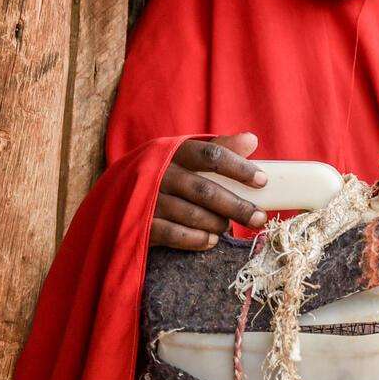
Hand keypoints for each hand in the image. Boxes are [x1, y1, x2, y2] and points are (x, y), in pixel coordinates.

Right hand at [150, 133, 268, 249]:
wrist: (117, 192)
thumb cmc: (165, 172)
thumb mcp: (186, 155)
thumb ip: (218, 148)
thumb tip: (251, 139)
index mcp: (175, 152)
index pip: (211, 156)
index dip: (239, 168)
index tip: (262, 181)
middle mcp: (160, 173)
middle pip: (206, 190)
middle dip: (236, 206)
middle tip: (259, 217)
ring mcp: (149, 199)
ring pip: (192, 214)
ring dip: (217, 223)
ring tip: (228, 227)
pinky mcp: (141, 223)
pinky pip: (174, 234)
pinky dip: (197, 239)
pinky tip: (211, 239)